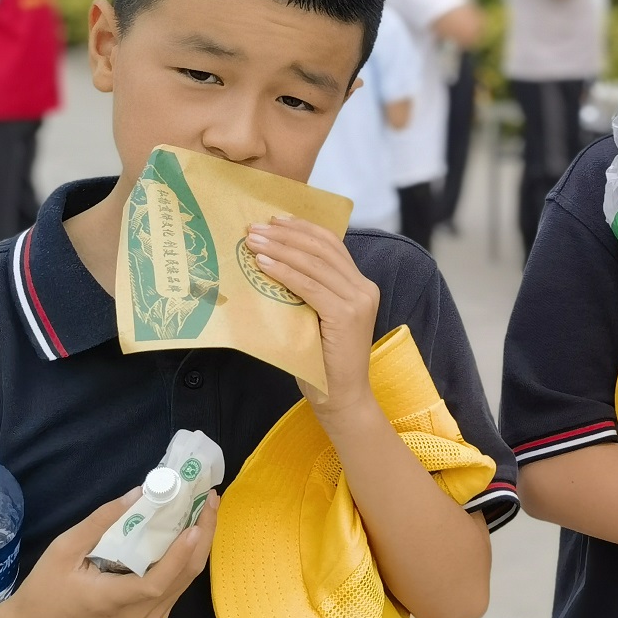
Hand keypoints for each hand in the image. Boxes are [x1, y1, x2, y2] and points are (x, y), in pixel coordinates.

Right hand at [3, 489, 219, 617]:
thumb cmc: (45, 589)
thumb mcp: (64, 549)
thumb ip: (100, 522)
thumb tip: (138, 494)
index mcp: (116, 601)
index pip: (159, 580)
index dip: (181, 553)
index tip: (196, 522)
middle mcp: (139, 615)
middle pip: (183, 577)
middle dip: (203, 536)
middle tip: (209, 500)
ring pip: (185, 582)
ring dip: (199, 546)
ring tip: (204, 511)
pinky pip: (176, 587)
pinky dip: (187, 560)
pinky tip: (190, 536)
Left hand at [245, 216, 379, 415]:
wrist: (341, 397)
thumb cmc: (322, 361)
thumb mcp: (316, 317)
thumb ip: (308, 291)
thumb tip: (271, 261)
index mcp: (361, 285)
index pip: (331, 245)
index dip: (302, 228)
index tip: (273, 220)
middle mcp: (365, 288)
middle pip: (322, 248)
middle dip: (285, 234)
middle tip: (254, 228)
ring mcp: (358, 301)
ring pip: (314, 263)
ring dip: (280, 249)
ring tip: (253, 242)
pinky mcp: (346, 315)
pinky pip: (309, 286)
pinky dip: (284, 272)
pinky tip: (263, 265)